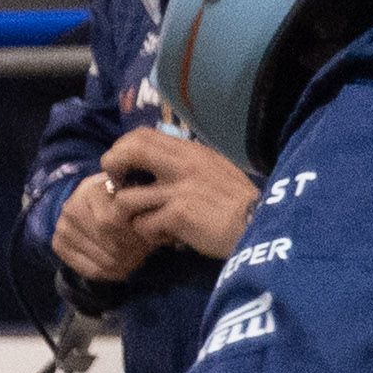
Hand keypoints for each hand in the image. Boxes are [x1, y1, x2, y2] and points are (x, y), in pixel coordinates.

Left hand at [51, 122, 254, 283]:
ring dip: (131, 215)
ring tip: (150, 223)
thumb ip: (185, 164)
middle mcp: (184, 164)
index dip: (122, 150)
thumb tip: (152, 163)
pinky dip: (150, 235)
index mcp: (191, 151)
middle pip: (127, 152)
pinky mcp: (179, 214)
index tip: (124, 170)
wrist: (259, 226)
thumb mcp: (215, 169)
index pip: (140, 135)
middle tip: (119, 190)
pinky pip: (143, 226)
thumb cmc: (237, 202)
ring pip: (126, 198)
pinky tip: (168, 238)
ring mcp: (179, 189)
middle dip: (112, 170)